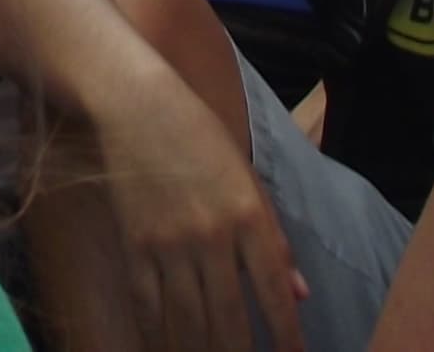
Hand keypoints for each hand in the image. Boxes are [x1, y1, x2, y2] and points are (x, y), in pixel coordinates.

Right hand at [87, 85, 306, 351]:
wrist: (136, 106)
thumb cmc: (200, 138)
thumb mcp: (248, 179)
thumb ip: (275, 239)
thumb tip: (300, 294)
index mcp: (249, 216)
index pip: (274, 292)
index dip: (287, 335)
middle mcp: (212, 236)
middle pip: (230, 319)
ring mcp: (169, 245)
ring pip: (188, 322)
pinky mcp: (134, 247)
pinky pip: (148, 307)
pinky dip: (158, 337)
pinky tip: (166, 351)